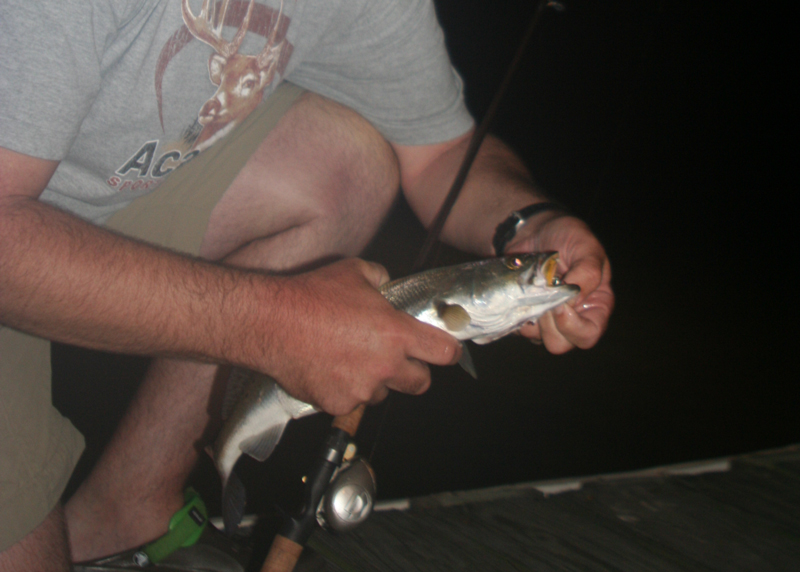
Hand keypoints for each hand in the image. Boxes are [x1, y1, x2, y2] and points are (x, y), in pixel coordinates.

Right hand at [250, 258, 461, 415]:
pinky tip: (326, 368)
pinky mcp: (338, 404)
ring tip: (348, 358)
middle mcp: (385, 365)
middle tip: (396, 359)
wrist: (271, 322)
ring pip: (382, 393)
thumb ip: (381, 280)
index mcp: (397, 333)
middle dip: (413, 372)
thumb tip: (387, 285)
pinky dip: (343, 390)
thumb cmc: (312, 295)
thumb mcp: (355, 272)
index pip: (444, 352)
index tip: (446, 351)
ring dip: (374, 381)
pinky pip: (350, 402)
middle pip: (421, 383)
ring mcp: (362, 389)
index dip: (449, 351)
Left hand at [505, 214, 613, 353]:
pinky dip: (514, 311)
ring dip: (529, 314)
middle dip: (547, 323)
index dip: (573, 326)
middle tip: (542, 295)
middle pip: (559, 344)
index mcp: (595, 306)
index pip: (588, 336)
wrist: (536, 230)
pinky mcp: (525, 314)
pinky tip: (518, 291)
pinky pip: (515, 326)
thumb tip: (575, 297)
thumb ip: (588, 271)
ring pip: (534, 338)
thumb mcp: (585, 246)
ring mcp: (546, 318)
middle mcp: (572, 318)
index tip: (561, 303)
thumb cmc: (567, 236)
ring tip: (530, 288)